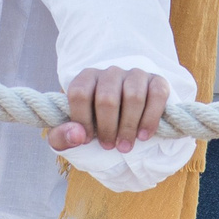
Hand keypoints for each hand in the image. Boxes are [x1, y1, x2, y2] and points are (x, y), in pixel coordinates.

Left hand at [44, 67, 171, 154]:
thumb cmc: (95, 124)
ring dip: (129, 126)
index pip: (79, 93)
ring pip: (133, 96)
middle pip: (107, 98)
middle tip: (109, 146)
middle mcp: (110, 72)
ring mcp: (135, 74)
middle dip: (107, 128)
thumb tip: (77, 135)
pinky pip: (157, 95)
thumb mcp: (72, 132)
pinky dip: (150, 118)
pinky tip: (143, 135)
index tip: (87, 139)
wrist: (126, 116)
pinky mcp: (157, 81)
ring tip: (125, 146)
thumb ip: (61, 137)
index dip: (82, 120)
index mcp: (86, 78)